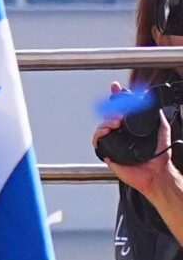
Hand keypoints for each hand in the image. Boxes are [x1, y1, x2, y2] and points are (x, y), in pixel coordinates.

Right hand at [96, 81, 182, 200]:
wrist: (156, 172)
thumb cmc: (159, 156)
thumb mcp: (162, 130)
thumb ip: (158, 117)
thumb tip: (154, 106)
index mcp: (131, 129)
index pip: (121, 110)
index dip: (117, 98)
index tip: (116, 88)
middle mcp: (121, 135)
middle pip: (109, 116)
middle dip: (112, 108)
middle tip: (118, 108)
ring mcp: (114, 143)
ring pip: (101, 126)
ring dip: (107, 121)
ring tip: (116, 122)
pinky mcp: (108, 152)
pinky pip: (97, 141)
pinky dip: (100, 134)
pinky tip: (108, 130)